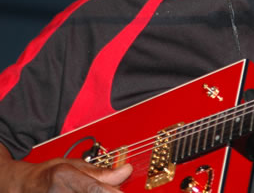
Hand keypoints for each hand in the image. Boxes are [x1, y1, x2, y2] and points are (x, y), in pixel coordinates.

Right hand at [0, 145, 131, 192]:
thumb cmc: (49, 173)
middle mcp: (58, 192)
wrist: (25, 186)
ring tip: (90, 188)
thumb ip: (100, 172)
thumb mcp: (74, 165)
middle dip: (107, 192)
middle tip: (113, 189)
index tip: (121, 192)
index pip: (93, 188)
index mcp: (63, 175)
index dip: (110, 192)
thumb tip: (126, 171)